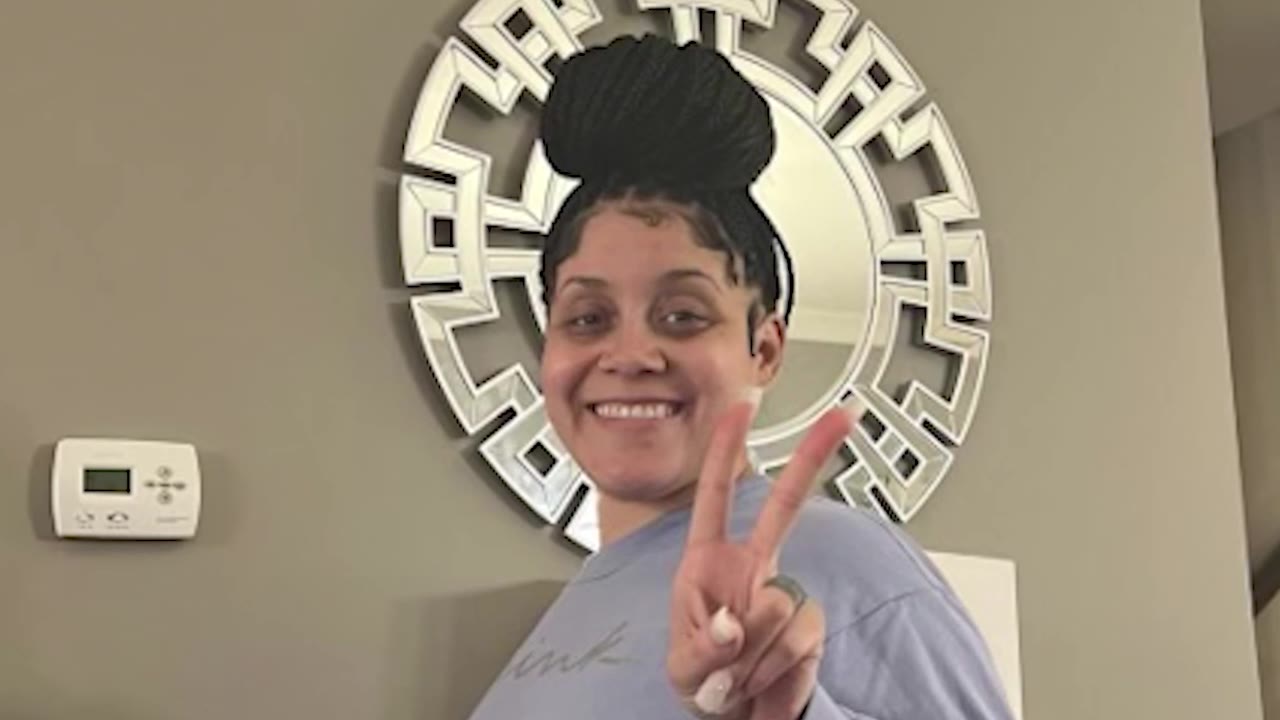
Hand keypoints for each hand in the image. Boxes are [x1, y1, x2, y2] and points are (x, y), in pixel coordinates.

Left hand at [666, 396, 857, 718]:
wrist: (739, 719)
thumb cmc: (705, 682)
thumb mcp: (685, 666)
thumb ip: (705, 645)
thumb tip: (736, 620)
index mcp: (709, 562)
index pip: (717, 495)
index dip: (727, 450)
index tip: (742, 407)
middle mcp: (752, 568)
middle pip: (787, 504)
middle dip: (814, 456)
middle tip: (844, 412)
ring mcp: (785, 595)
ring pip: (777, 601)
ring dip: (749, 650)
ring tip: (735, 672)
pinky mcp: (811, 625)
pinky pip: (796, 636)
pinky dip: (773, 666)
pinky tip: (762, 677)